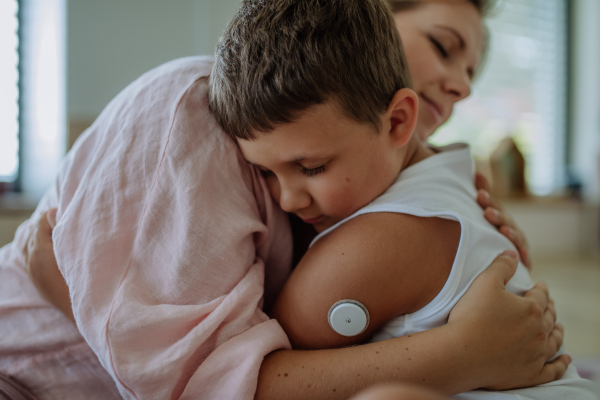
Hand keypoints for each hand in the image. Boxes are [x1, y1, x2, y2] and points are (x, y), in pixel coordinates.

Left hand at [24, 208, 74, 322]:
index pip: (42, 220)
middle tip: (65, 220)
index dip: (55, 214)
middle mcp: (32, 259)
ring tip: (56, 230)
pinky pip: (28, 253)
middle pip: (34, 230)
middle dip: (47, 222)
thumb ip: (62, 230)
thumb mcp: (75, 251)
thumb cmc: (84, 277)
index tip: (70, 213)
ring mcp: (32, 269)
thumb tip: (53, 213)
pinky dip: (35, 245)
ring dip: (41, 233)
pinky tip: (46, 245)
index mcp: (41, 250)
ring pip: (29, 242)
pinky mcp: (35, 277)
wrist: (82, 308)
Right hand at [449, 250, 568, 390]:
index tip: (540, 286)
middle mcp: (539, 332)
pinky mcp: (530, 374)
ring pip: (554, 342)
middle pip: (549, 318)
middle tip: (549, 305)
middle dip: (550, 309)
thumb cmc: (472, 316)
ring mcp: (536, 355)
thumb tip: (513, 254)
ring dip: (558, 333)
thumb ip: (501, 266)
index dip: (541, 289)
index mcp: (531, 309)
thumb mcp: (484, 282)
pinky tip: (565, 359)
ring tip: (559, 328)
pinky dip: (561, 364)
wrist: (461, 353)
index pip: (541, 296)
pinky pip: (552, 370)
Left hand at [475, 173, 530, 267]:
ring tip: (503, 230)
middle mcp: (510, 228)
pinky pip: (524, 258)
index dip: (488, 200)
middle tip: (488, 212)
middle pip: (506, 220)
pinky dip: (524, 256)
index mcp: (498, 217)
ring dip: (511, 233)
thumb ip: (483, 196)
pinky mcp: (522, 261)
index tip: (479, 194)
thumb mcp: (486, 214)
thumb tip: (477, 173)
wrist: (500, 264)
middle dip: (498, 215)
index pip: (494, 206)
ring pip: (516, 237)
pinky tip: (522, 255)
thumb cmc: (491, 235)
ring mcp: (517, 243)